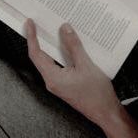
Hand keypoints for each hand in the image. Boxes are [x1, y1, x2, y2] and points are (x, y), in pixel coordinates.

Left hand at [26, 19, 137, 137]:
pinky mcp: (64, 83)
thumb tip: (64, 29)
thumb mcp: (86, 65)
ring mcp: (57, 82)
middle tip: (37, 23)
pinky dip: (58, 52)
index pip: (36, 54)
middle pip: (39, 56)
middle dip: (37, 39)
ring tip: (50, 30)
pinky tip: (65, 44)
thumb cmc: (97, 94)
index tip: (30, 23)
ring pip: (48, 60)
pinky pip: (57, 64)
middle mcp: (51, 80)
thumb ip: (73, 46)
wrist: (107, 114)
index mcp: (52, 77)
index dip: (32, 37)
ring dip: (49, 45)